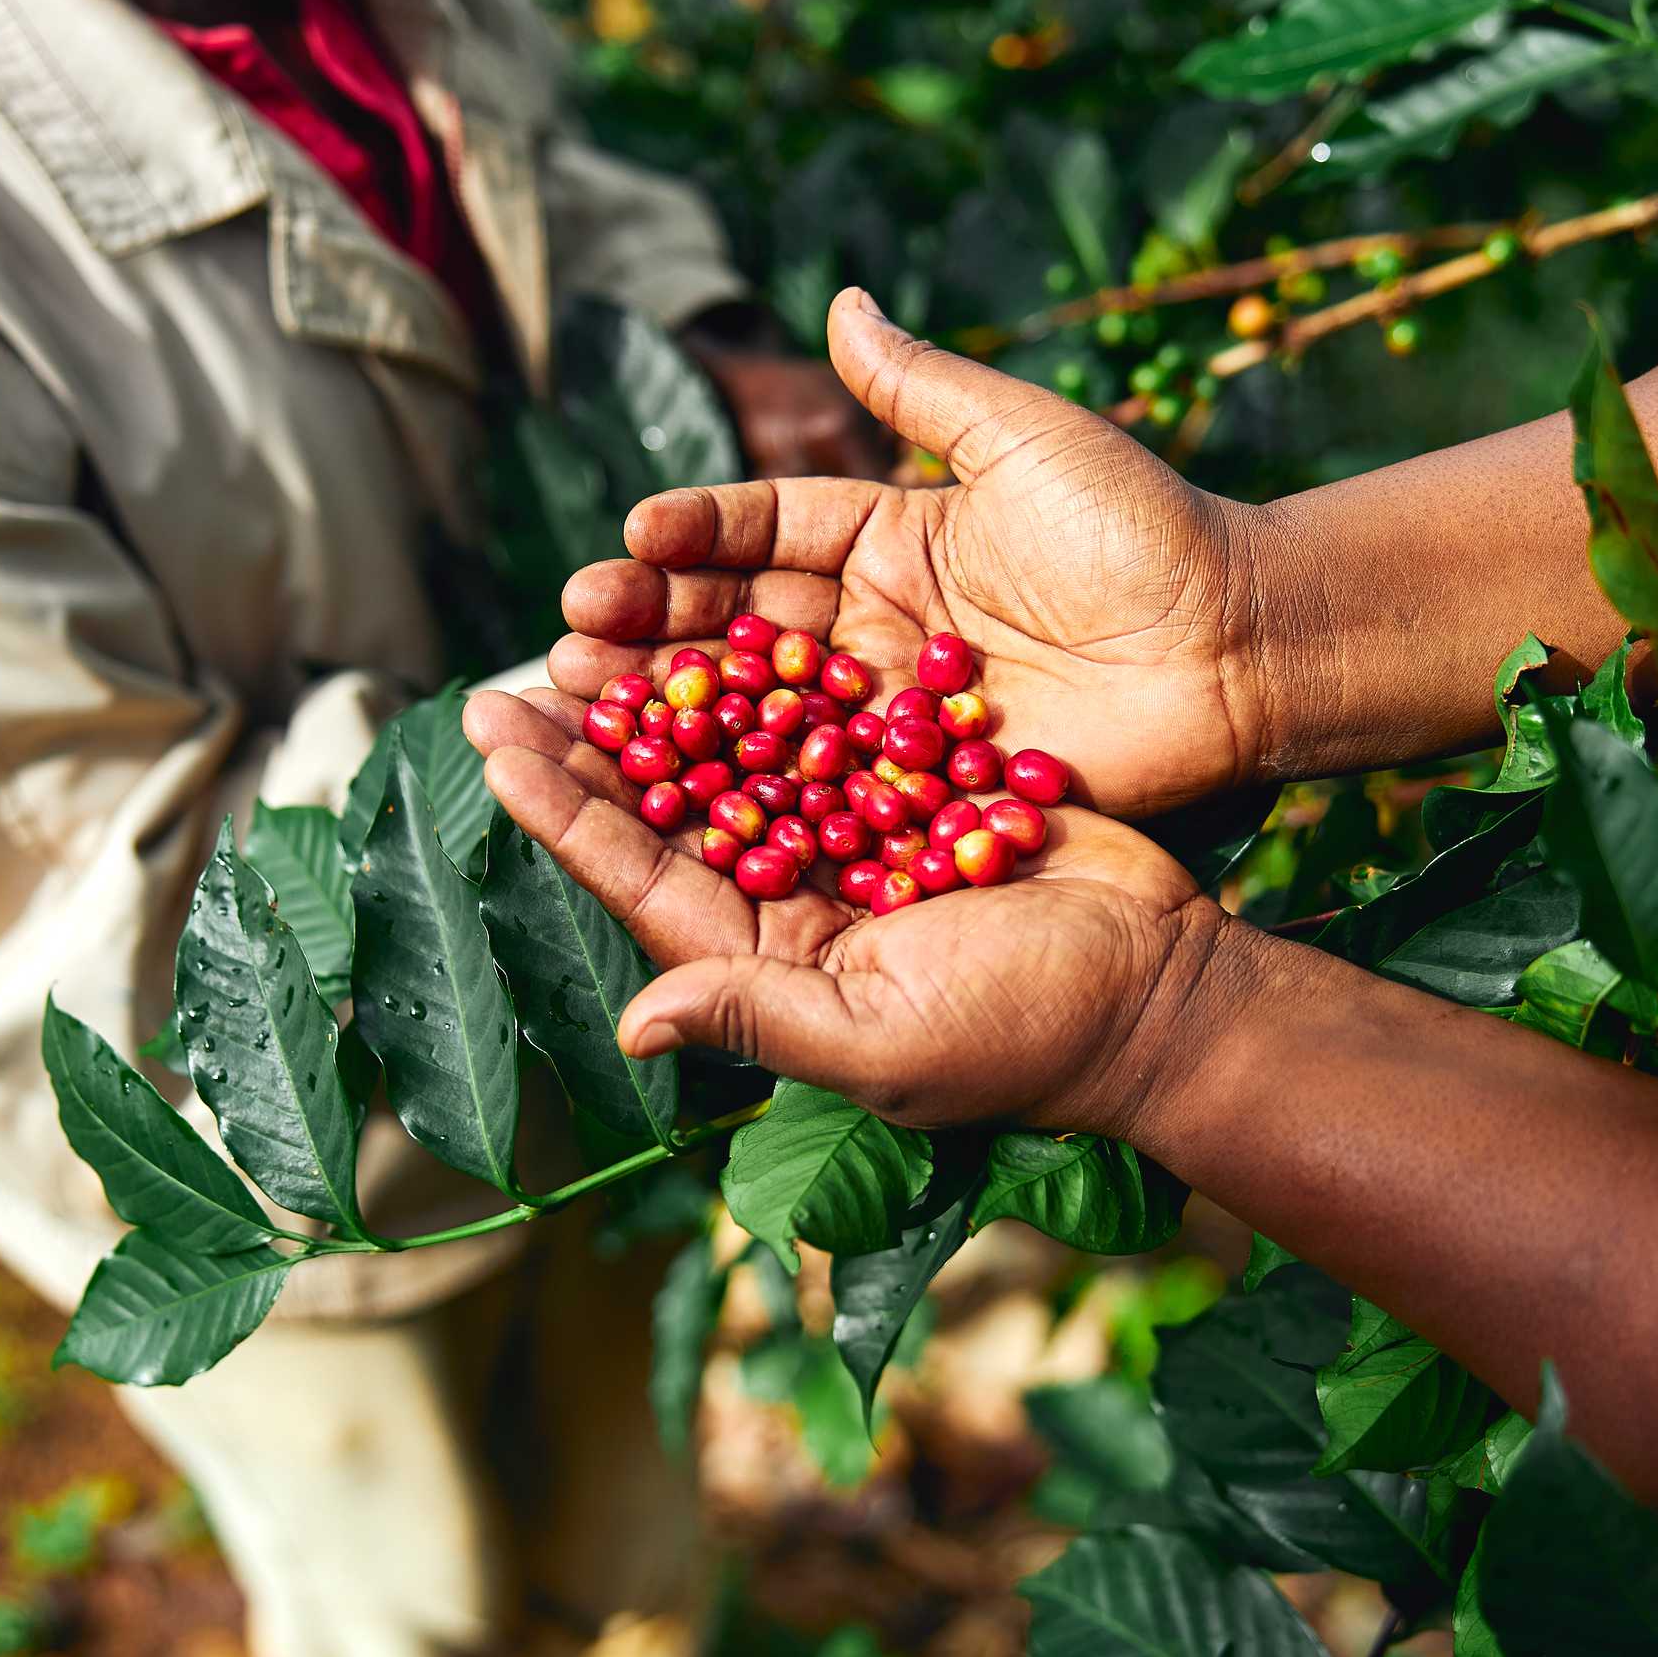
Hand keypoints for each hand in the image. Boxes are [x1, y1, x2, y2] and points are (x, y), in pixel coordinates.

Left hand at [463, 687, 1213, 1134]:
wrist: (1162, 985)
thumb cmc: (1026, 1034)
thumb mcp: (882, 1040)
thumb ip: (758, 1018)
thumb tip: (634, 1026)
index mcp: (766, 964)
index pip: (641, 880)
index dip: (566, 812)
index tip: (496, 741)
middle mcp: (791, 902)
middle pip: (670, 812)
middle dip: (592, 745)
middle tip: (517, 670)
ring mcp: (849, 843)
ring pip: (735, 757)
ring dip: (668, 697)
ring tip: (598, 627)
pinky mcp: (909, 793)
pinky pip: (822, 725)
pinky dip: (772, 676)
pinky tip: (721, 616)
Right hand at [569, 288, 1275, 819]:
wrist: (1237, 645)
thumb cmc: (1142, 529)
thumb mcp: (1025, 439)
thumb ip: (923, 388)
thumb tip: (839, 301)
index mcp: (891, 538)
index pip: (768, 532)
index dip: (697, 536)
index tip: (628, 538)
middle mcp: (874, 626)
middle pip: (742, 628)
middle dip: (653, 628)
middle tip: (570, 635)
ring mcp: (889, 713)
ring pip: (762, 711)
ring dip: (673, 710)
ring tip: (586, 701)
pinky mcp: (916, 787)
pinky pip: (822, 785)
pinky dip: (750, 788)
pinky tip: (675, 789)